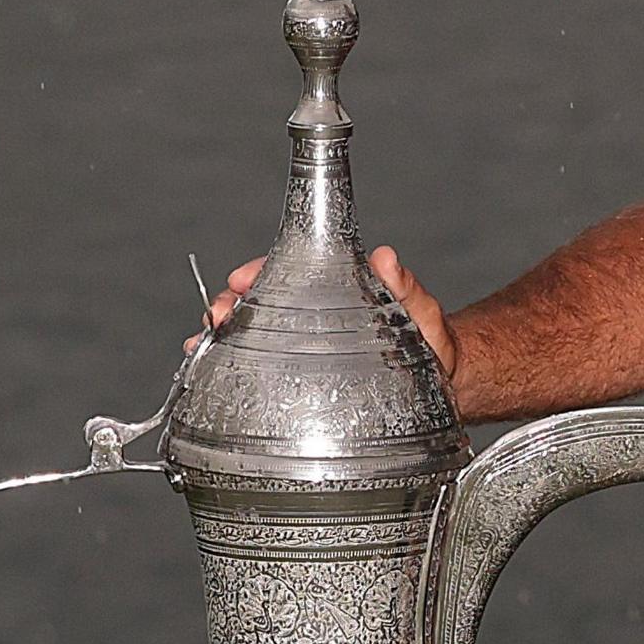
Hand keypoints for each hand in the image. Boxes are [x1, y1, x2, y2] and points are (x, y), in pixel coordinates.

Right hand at [192, 248, 456, 385]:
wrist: (443, 386)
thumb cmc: (430, 341)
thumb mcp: (421, 312)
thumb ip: (406, 287)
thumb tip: (386, 257)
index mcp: (334, 288)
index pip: (287, 269)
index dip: (258, 270)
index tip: (241, 277)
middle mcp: (312, 314)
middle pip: (258, 301)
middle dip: (229, 304)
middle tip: (218, 316)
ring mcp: (303, 346)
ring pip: (250, 334)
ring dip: (221, 338)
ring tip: (200, 347)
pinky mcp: (299, 380)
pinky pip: (257, 369)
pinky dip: (229, 369)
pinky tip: (210, 379)